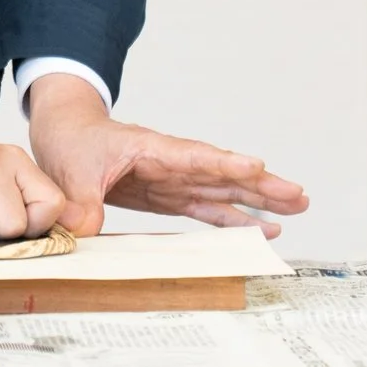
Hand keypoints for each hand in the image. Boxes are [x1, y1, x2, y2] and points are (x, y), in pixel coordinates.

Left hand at [24, 74, 309, 237]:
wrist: (65, 134)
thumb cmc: (72, 142)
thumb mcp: (70, 170)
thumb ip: (81, 201)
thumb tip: (86, 232)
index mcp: (149, 150)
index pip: (192, 156)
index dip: (222, 163)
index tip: (256, 165)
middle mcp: (169, 163)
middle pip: (222, 174)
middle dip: (260, 184)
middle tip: (300, 195)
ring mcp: (172, 179)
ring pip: (222, 190)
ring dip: (259, 200)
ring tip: (298, 208)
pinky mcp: (167, 195)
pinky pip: (205, 208)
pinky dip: (232, 219)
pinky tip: (262, 228)